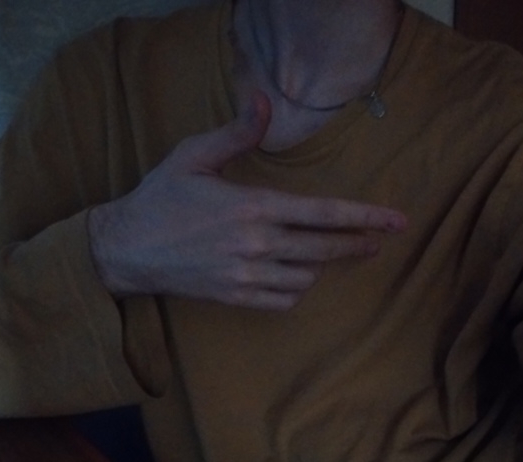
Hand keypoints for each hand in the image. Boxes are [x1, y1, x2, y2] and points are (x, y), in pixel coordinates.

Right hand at [88, 92, 406, 309]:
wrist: (127, 249)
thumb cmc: (161, 198)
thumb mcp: (194, 155)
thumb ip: (236, 132)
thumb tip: (264, 101)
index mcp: (252, 206)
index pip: (323, 212)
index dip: (365, 217)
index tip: (395, 221)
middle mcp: (256, 244)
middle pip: (325, 249)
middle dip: (358, 245)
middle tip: (378, 242)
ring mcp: (247, 275)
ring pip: (308, 276)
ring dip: (323, 265)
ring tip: (329, 253)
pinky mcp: (237, 297)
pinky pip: (286, 299)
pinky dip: (299, 288)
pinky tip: (300, 275)